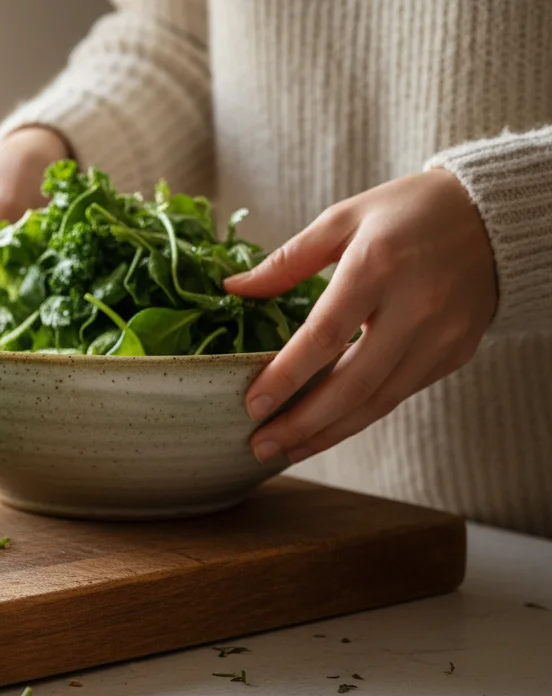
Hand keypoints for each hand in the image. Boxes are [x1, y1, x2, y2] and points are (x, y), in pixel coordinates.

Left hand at [223, 169, 496, 463]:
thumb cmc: (407, 212)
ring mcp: (440, 336)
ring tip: (286, 451)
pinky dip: (360, 416)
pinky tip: (327, 428)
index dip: (286, 376)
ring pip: (379, 401)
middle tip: (260, 446)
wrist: (493, 214)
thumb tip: (233, 290)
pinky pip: (400, 394)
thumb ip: (287, 260)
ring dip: (329, 432)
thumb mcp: (342, 219)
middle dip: (303, 423)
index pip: (325, 335)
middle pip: (353, 383)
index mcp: (378, 266)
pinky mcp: (455, 353)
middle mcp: (415, 307)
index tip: (252, 405)